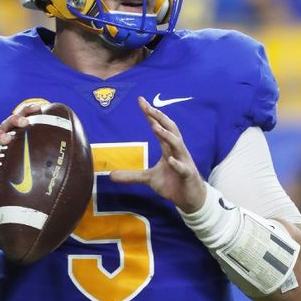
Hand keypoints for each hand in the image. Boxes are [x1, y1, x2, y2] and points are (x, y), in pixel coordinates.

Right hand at [0, 102, 43, 200]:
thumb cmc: (18, 176)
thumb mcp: (33, 165)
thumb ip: (48, 159)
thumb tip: (77, 160)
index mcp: (15, 137)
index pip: (21, 119)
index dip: (28, 111)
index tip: (39, 107)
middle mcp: (2, 140)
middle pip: (7, 124)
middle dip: (15, 120)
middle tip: (25, 122)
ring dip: (0, 136)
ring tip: (7, 138)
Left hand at [110, 96, 206, 212]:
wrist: (190, 199)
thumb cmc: (173, 184)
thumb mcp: (149, 179)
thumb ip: (132, 175)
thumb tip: (110, 175)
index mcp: (168, 149)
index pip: (159, 127)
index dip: (151, 114)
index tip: (141, 100)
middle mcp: (177, 151)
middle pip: (170, 129)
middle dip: (160, 117)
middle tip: (148, 107)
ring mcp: (184, 162)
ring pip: (178, 144)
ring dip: (167, 135)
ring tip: (155, 127)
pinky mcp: (188, 175)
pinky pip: (183, 168)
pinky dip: (177, 164)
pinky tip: (170, 160)